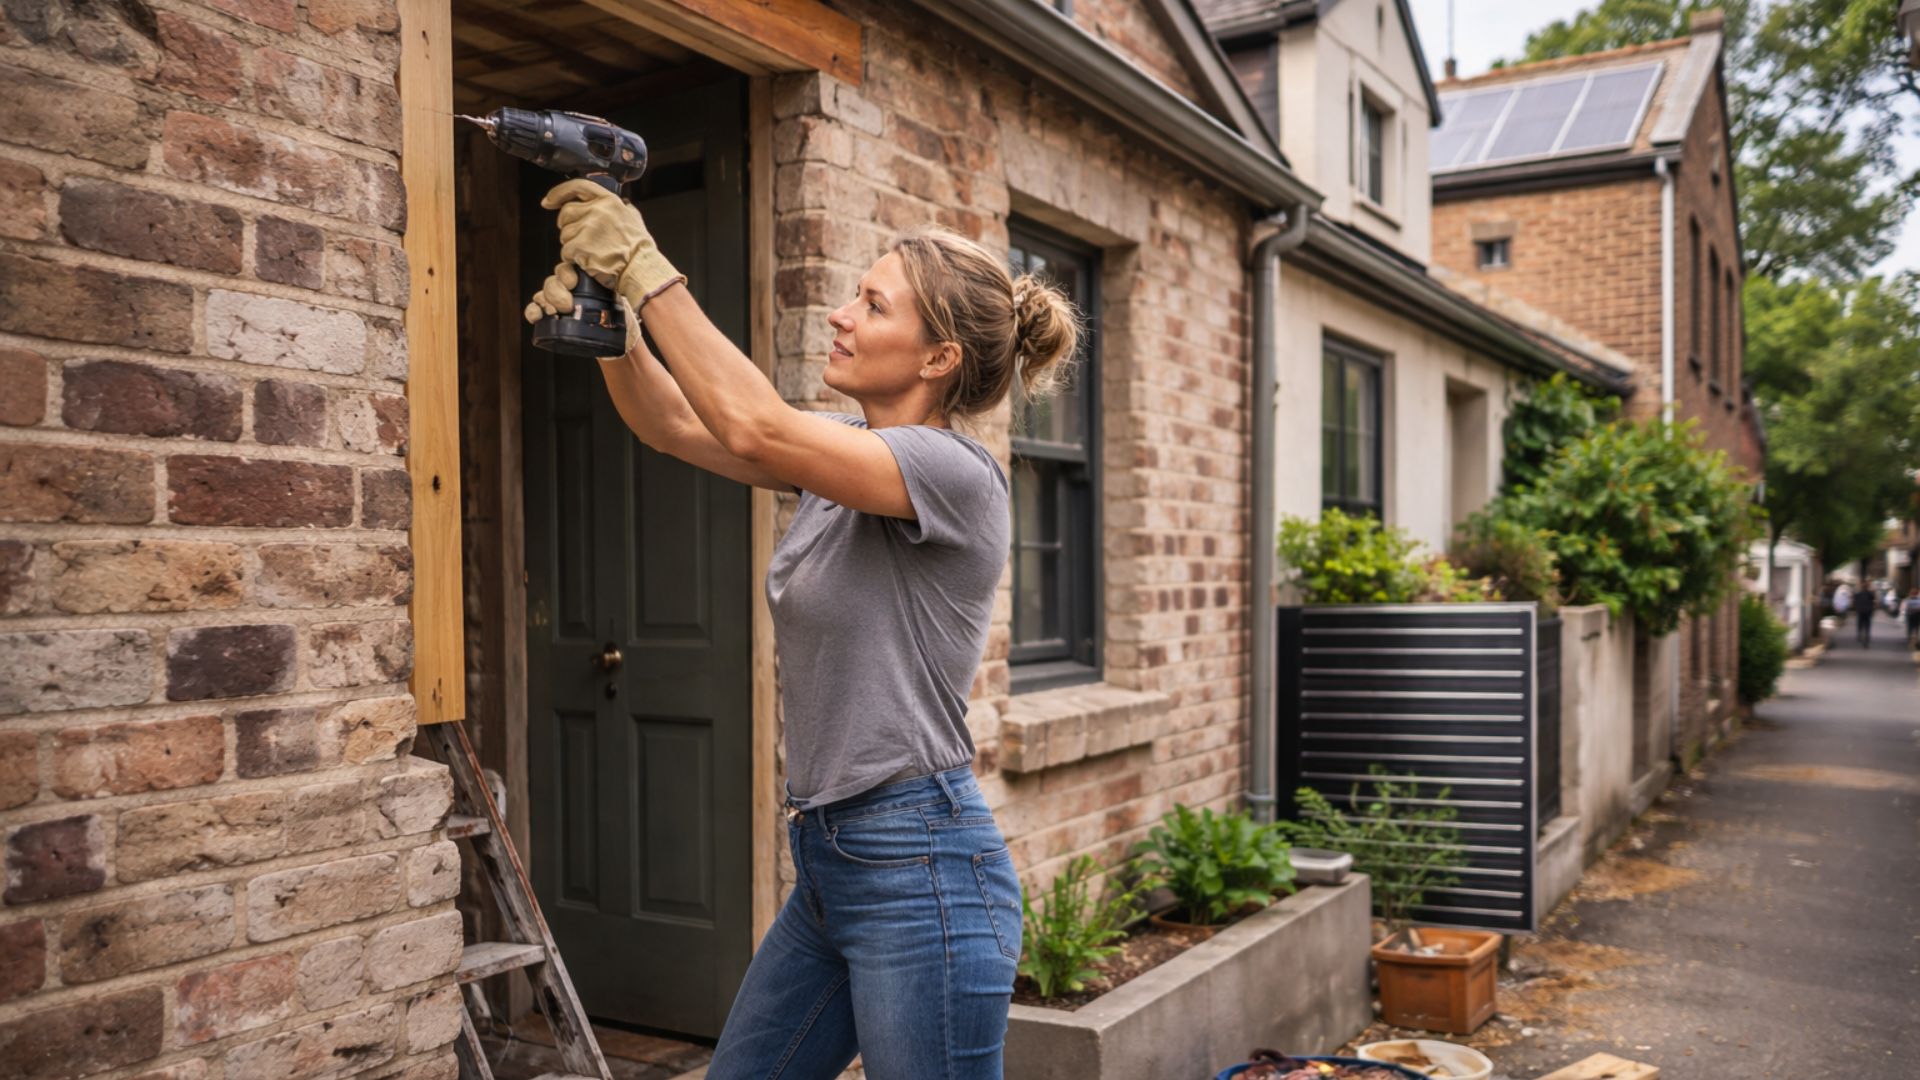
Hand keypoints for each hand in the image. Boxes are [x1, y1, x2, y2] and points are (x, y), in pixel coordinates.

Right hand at [523, 268, 646, 358]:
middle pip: (554, 281)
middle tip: (568, 305)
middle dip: (557, 291)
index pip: (568, 268)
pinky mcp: (555, 318)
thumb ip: (617, 285)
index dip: (566, 274)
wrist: (619, 340)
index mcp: (585, 278)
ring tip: (555, 311)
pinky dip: (533, 311)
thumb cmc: (622, 315)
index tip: (574, 282)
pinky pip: (537, 309)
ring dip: (546, 300)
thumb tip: (628, 272)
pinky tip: (536, 317)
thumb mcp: (620, 296)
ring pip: (545, 294)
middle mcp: (570, 288)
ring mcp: (561, 302)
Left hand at [541, 179, 685, 310]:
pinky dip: (572, 258)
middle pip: (566, 212)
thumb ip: (623, 208)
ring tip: (590, 251)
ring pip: (564, 234)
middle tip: (579, 237)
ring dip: (572, 244)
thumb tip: (622, 203)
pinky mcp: (581, 246)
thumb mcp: (634, 218)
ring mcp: (588, 228)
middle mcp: (597, 210)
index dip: (559, 193)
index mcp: (609, 200)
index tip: (548, 201)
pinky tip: (587, 260)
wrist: (640, 268)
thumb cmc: (639, 248)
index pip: (577, 187)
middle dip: (567, 225)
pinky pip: (566, 251)